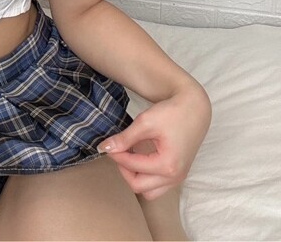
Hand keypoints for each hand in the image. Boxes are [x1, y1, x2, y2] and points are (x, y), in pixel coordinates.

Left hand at [96, 81, 211, 199]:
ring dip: (135, 177)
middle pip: (139, 186)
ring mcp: (179, 177)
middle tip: (118, 151)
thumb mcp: (145, 122)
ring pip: (149, 191)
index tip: (108, 144)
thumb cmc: (172, 112)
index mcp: (167, 165)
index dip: (117, 155)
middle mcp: (175, 177)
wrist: (195, 107)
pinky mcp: (179, 173)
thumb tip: (104, 148)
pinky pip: (158, 185)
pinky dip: (146, 177)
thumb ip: (125, 138)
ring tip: (129, 156)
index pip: (133, 168)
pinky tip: (140, 158)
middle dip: (124, 170)